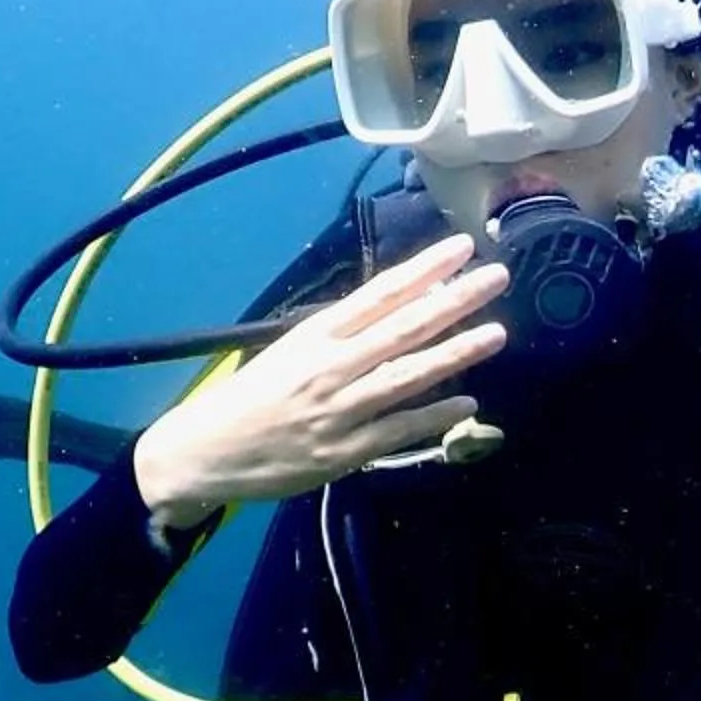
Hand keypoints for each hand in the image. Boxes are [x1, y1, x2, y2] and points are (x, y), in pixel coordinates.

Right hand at [131, 238, 508, 527]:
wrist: (203, 452)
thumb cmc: (250, 399)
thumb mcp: (287, 352)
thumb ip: (339, 335)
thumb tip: (394, 309)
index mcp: (315, 336)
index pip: (379, 294)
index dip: (423, 270)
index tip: (461, 247)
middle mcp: (330, 366)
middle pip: (401, 327)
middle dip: (452, 300)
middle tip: (496, 277)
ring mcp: (339, 410)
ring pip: (406, 376)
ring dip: (455, 354)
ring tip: (496, 333)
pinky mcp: (344, 452)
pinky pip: (397, 431)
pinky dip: (434, 417)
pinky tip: (469, 405)